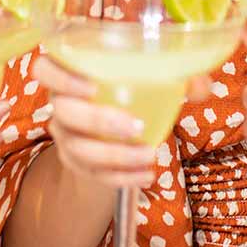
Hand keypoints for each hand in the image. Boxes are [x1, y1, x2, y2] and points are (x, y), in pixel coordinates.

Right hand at [33, 54, 173, 190]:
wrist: (114, 132)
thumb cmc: (130, 92)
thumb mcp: (152, 78)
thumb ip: (179, 77)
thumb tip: (202, 85)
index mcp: (69, 73)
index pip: (44, 69)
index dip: (61, 77)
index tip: (92, 85)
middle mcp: (60, 104)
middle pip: (63, 112)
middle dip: (98, 120)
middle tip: (136, 126)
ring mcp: (65, 136)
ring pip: (79, 148)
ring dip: (114, 155)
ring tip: (149, 155)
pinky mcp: (76, 164)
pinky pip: (93, 174)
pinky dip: (121, 177)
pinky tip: (147, 176)